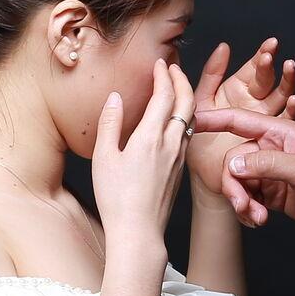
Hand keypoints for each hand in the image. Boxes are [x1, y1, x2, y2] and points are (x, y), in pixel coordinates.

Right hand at [91, 58, 194, 257]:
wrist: (139, 233)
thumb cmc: (117, 198)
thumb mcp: (104, 157)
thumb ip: (110, 123)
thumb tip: (114, 98)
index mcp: (151, 137)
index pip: (165, 95)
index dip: (164, 75)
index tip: (159, 62)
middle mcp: (171, 144)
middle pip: (186, 102)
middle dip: (182, 80)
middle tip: (173, 68)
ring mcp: (179, 158)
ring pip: (190, 119)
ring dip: (185, 98)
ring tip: (175, 88)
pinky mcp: (180, 170)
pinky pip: (187, 135)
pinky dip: (184, 118)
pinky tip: (174, 121)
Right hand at [188, 106, 294, 232]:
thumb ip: (267, 165)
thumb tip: (232, 165)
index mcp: (279, 132)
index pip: (239, 121)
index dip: (214, 120)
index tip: (192, 123)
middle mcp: (270, 149)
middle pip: (233, 161)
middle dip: (233, 186)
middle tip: (245, 206)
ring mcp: (270, 172)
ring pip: (238, 182)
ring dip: (241, 202)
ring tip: (256, 217)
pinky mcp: (271, 192)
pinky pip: (247, 198)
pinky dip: (247, 210)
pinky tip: (258, 220)